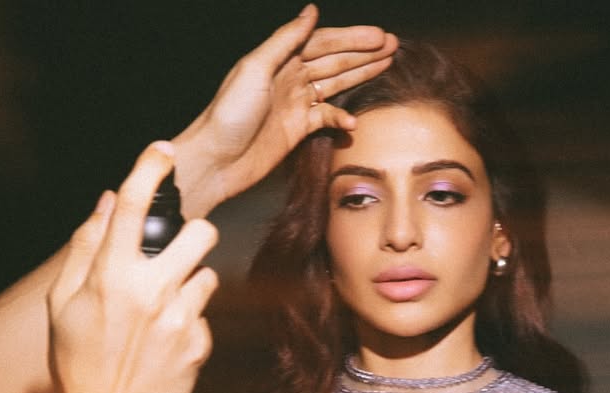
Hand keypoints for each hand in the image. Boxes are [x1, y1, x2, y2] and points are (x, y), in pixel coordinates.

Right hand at [47, 142, 218, 392]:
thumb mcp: (63, 302)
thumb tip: (107, 203)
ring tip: (165, 304)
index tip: (164, 153)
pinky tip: (166, 341)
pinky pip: (204, 315)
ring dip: (191, 279)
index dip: (151, 168)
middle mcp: (151, 292)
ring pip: (208, 273)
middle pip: (200, 233)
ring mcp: (180, 320)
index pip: (133, 204)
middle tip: (179, 248)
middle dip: (194, 233)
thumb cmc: (77, 361)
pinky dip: (189, 319)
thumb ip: (86, 248)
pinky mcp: (199, 346)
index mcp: (111, 275)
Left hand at [172, 4, 396, 216]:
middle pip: (334, 60)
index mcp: (279, 59)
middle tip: (393, 46)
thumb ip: (284, 40)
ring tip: (387, 66)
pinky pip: (326, 120)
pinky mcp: (297, 131)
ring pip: (335, 85)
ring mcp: (295, 105)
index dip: (352, 38)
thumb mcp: (255, 69)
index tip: (379, 36)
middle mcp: (290, 78)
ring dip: (360, 76)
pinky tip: (354, 122)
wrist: (216, 161)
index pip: (323, 42)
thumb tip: (311, 12)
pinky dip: (341, 120)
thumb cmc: (228, 114)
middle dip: (363, 53)